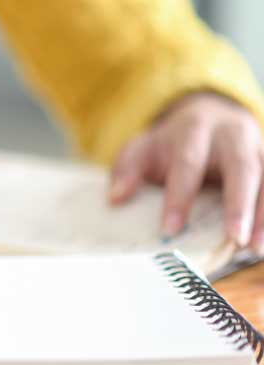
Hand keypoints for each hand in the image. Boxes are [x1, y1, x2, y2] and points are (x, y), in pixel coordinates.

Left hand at [109, 92, 262, 252]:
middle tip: (234, 238)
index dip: (180, 197)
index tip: (170, 229)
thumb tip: (116, 198)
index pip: (188, 163)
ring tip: (256, 249)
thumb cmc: (172, 143)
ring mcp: (259, 147)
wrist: (208, 114)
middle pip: (241, 167)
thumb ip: (127, 169)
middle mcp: (233, 135)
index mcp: (195, 129)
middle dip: (238, 204)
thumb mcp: (143, 147)